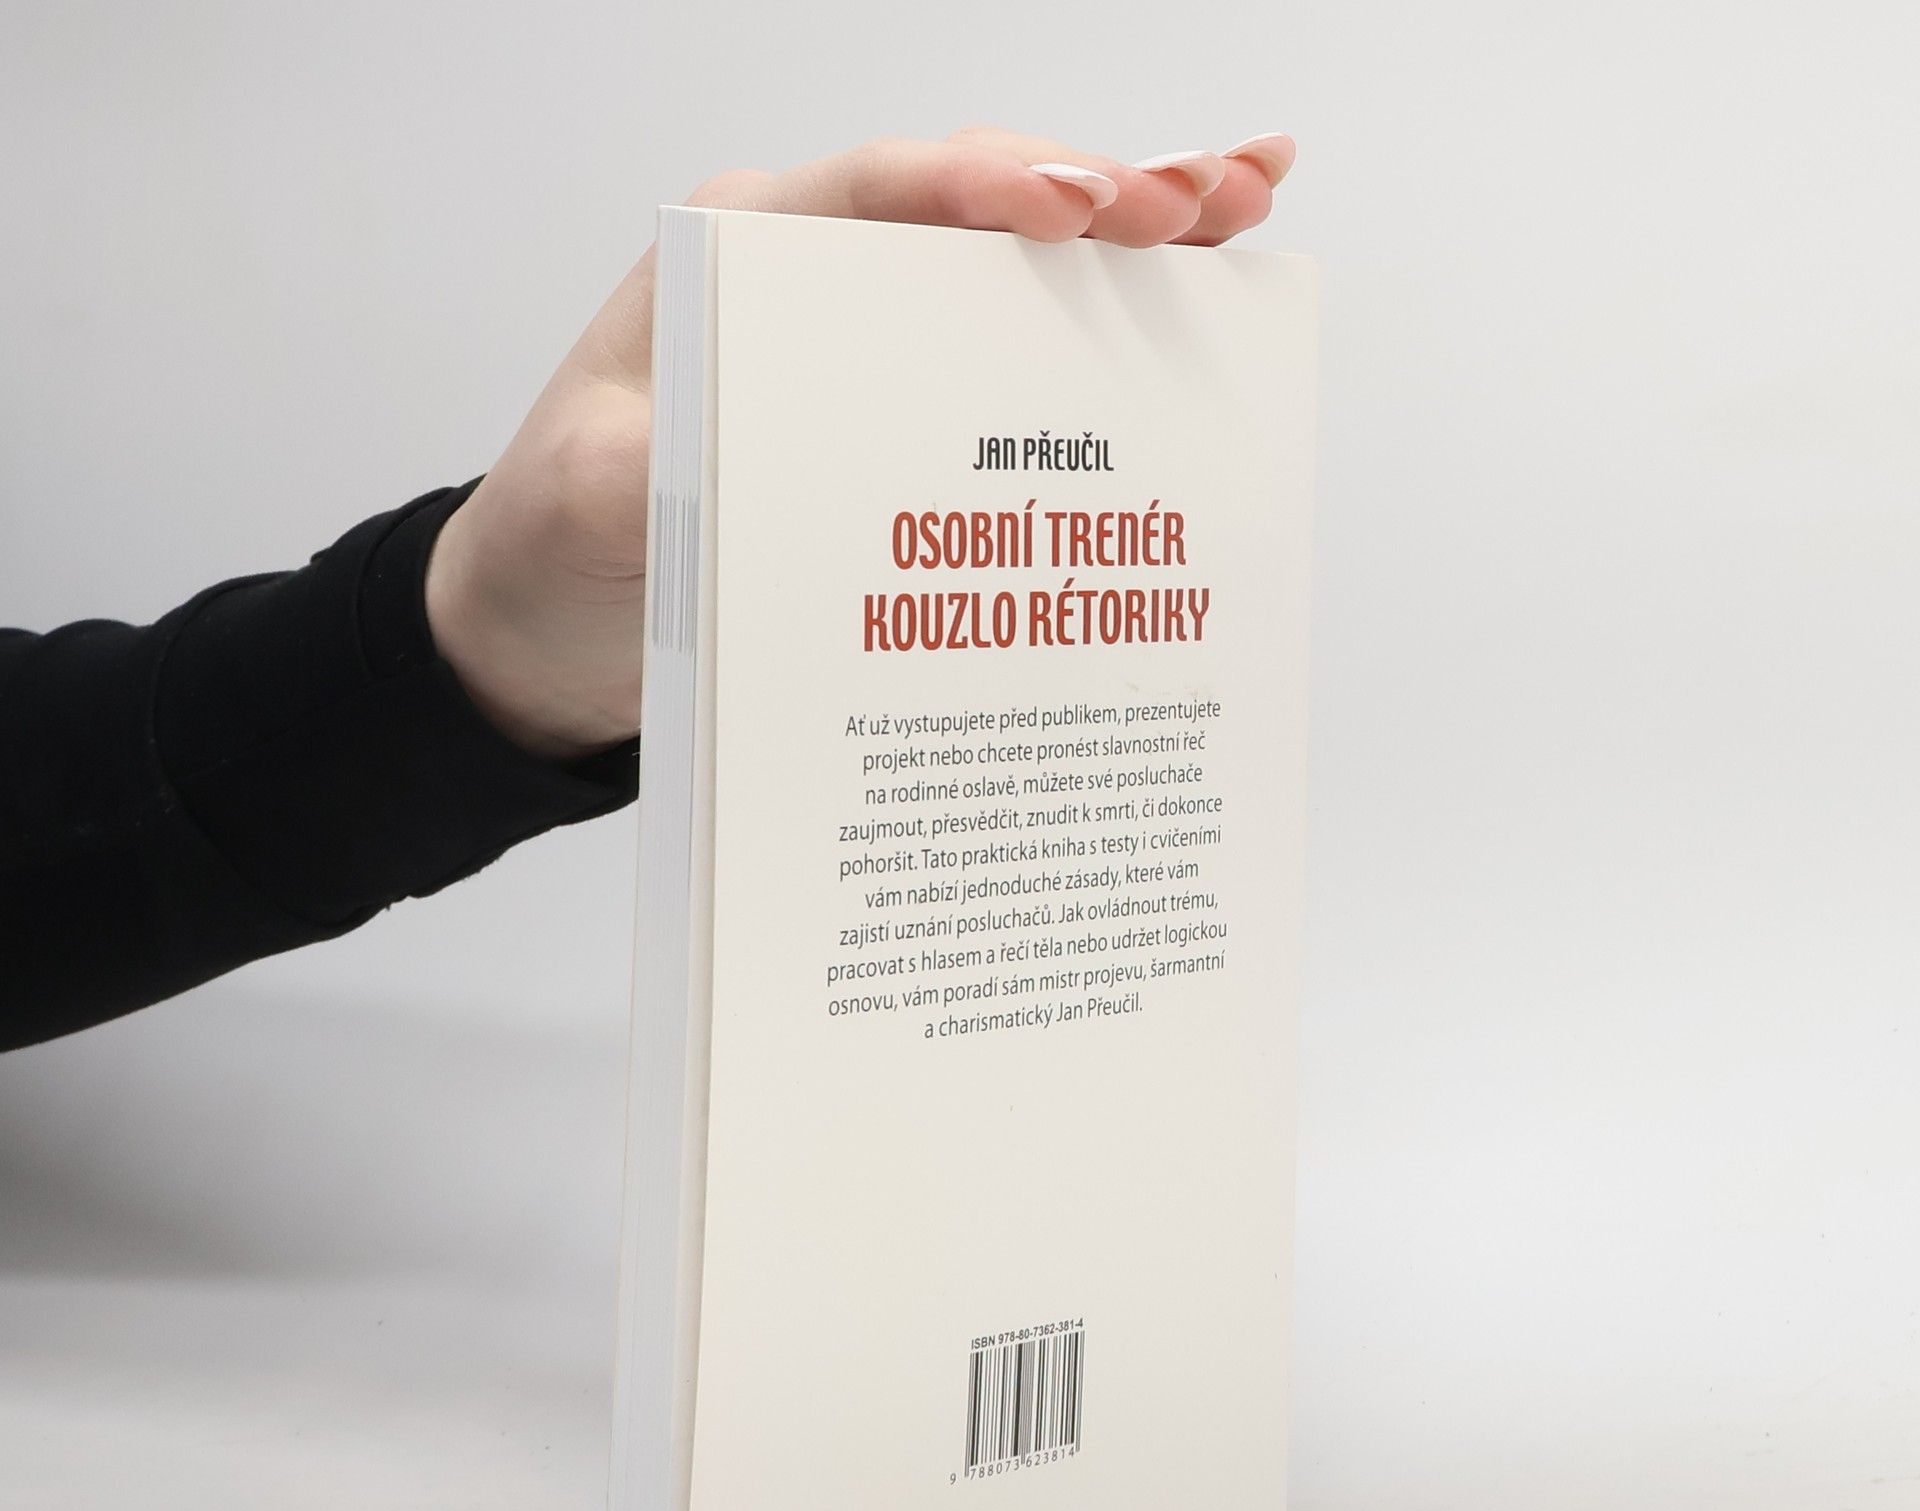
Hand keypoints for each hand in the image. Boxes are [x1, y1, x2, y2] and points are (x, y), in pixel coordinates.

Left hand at [424, 127, 1296, 758]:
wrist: (551, 632)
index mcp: (740, 263)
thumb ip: (648, 467)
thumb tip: (751, 447)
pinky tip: (1188, 319)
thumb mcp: (583, 507)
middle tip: (1222, 195)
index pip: (879, 192)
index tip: (1076, 207)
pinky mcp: (898, 425)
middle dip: (1108, 194)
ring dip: (1134, 248)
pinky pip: (1011, 367)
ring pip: (1016, 279)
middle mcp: (817, 287)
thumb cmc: (553, 550)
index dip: (986, 187)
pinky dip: (1100, 342)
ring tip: (1247, 214)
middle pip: (979, 215)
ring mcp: (869, 352)